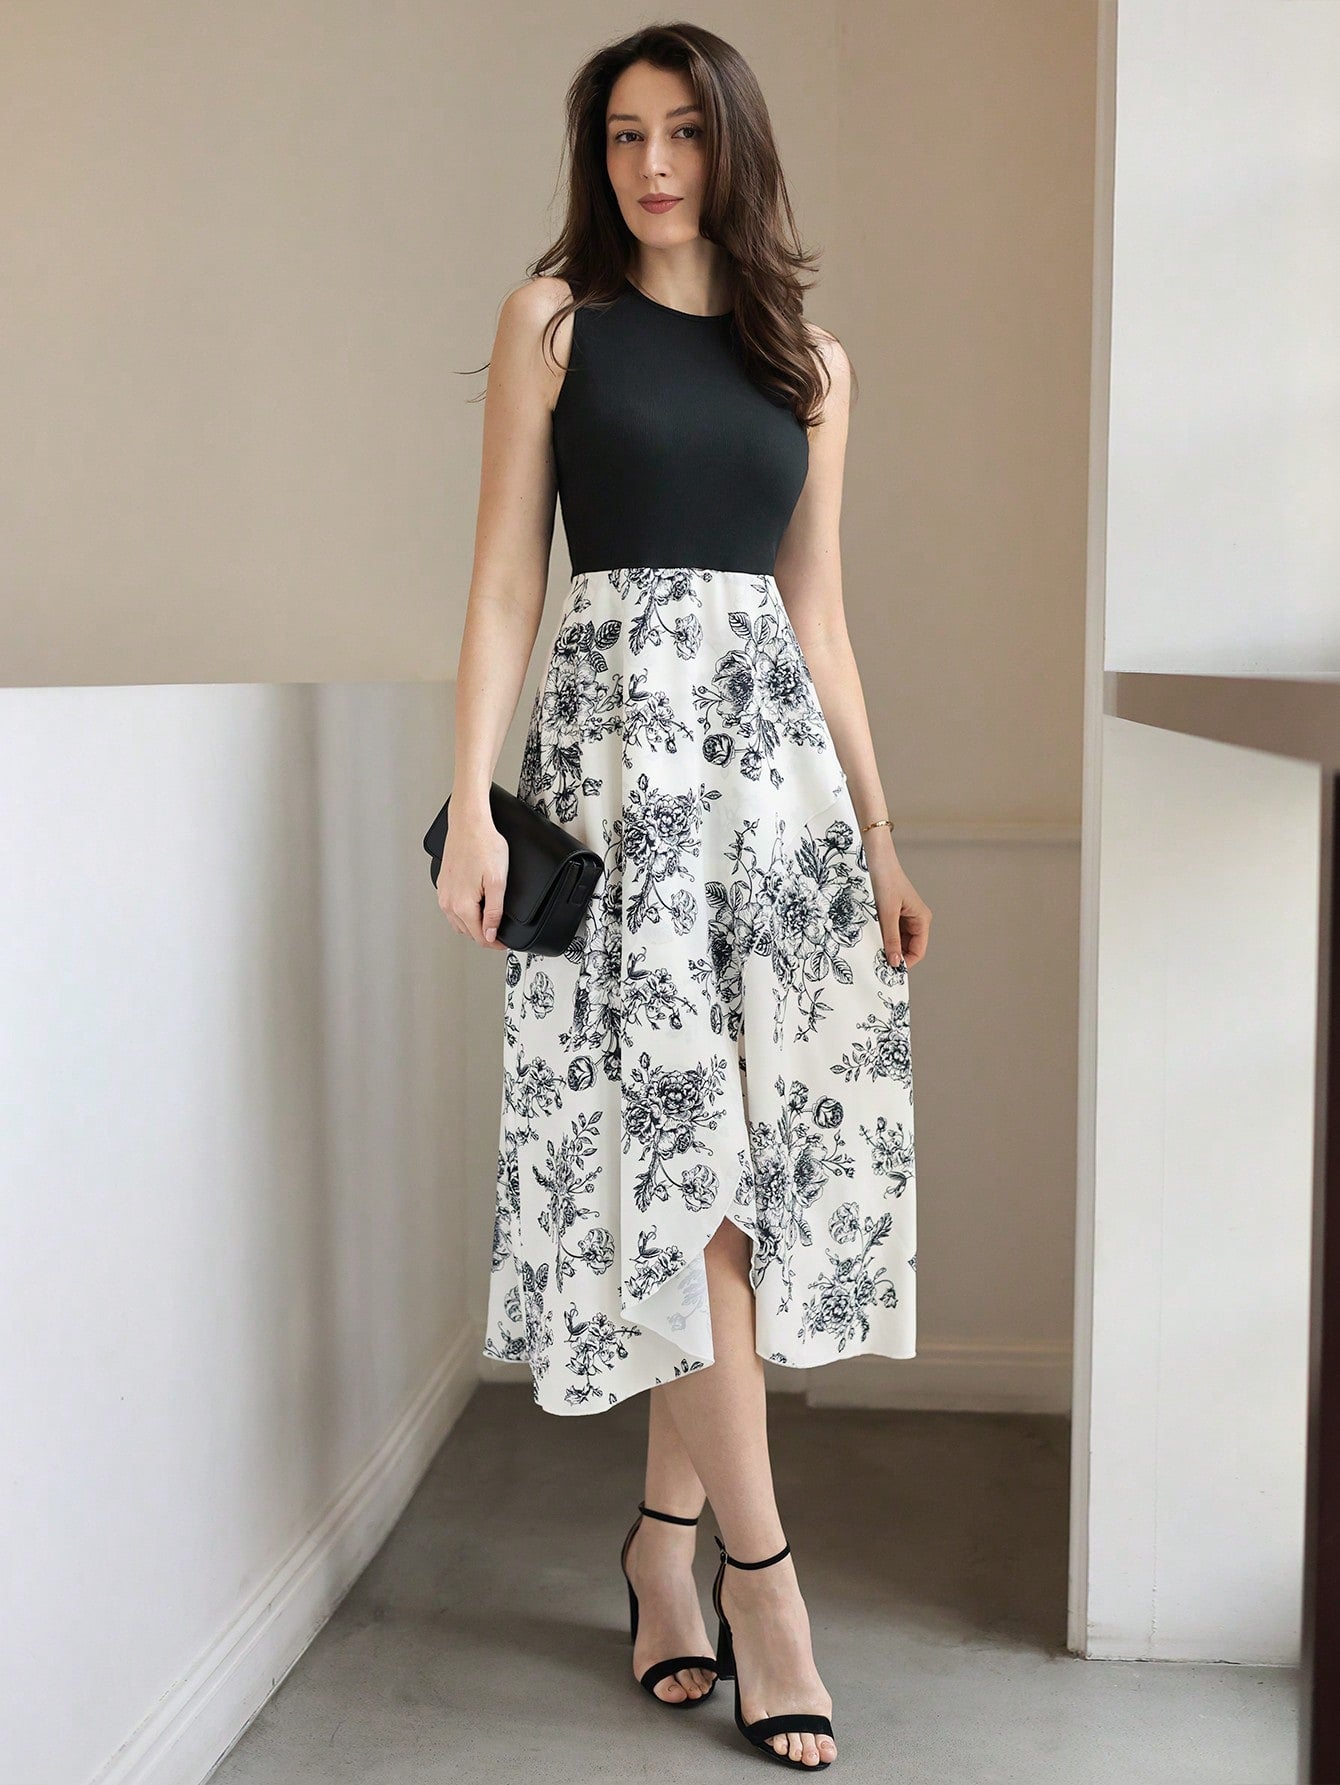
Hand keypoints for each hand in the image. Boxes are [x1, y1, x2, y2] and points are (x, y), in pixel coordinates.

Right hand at [438, 805, 509, 950]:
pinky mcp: (443, 884)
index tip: (505, 943)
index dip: (495, 944)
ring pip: (458, 922)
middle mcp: (448, 902)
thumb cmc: (483, 845)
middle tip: (501, 932)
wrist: (468, 823)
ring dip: (473, 925)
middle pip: (468, 932)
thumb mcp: (497, 881)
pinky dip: (464, 913)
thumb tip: (491, 934)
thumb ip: (494, 911)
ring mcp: (443, 893)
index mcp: (462, 904)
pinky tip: (475, 905)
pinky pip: (452, 908)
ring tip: (489, 920)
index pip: (479, 937)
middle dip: (485, 935)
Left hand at [862, 827, 930, 967]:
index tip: (888, 971)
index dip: (905, 963)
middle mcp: (915, 919)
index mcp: (921, 919)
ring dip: (885, 945)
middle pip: (907, 947)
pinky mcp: (891, 911)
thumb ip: (890, 938)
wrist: (873, 856)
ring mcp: (903, 916)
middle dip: (893, 954)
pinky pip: (888, 930)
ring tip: (871, 947)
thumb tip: (895, 962)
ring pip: (896, 940)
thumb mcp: (886, 912)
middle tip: (875, 962)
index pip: (918, 951)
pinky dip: (880, 935)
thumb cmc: (884, 878)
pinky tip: (869, 936)